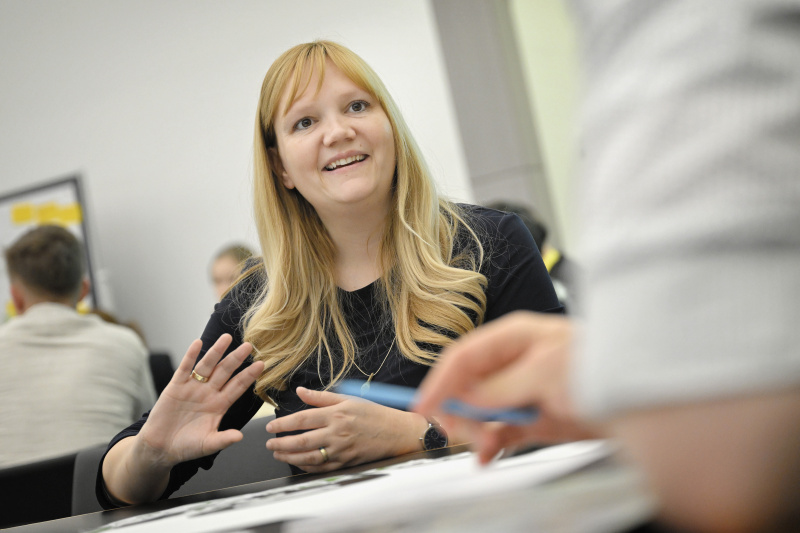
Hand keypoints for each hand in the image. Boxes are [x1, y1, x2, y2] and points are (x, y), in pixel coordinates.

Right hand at [137, 334, 264, 467]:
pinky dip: (191, 356)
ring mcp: (193, 388)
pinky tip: (198, 343)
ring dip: (217, 351)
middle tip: (249, 346)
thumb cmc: (186, 446)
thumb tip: (240, 436)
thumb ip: (223, 439)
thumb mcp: (208, 444)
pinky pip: (185, 368)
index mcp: (219, 405)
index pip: (237, 387)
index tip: (261, 365)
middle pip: (225, 372)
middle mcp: (208, 393)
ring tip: (227, 338)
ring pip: (207, 366)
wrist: (161, 448)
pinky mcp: (175, 387)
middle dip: (236, 359)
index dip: (248, 376)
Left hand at [266, 387, 427, 472]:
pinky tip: (297, 463)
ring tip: (277, 454)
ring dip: (289, 457)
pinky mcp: (346, 462)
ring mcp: (341, 450)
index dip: (283, 423)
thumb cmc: (373, 413)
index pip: (302, 419)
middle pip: (301, 440)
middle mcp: (337, 432)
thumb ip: (321, 397)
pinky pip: (321, 468)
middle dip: (281, 443)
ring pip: (308, 457)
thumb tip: (300, 392)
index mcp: (336, 414)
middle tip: (269, 444)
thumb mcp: (348, 399)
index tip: (270, 426)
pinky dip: (306, 467)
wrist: (396, 432)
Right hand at [414, 312, 597, 462]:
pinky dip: (490, 446)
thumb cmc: (602, 367)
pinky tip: (486, 456)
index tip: (422, 406)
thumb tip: (468, 398)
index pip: (463, 357)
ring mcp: (522, 392)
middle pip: (466, 386)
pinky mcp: (533, 419)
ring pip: (479, 413)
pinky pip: (499, 433)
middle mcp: (513, 363)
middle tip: (457, 431)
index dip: (440, 381)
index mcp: (514, 338)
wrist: (645, 401)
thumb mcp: (547, 371)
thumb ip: (503, 385)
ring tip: (482, 446)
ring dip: (474, 431)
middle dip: (458, 410)